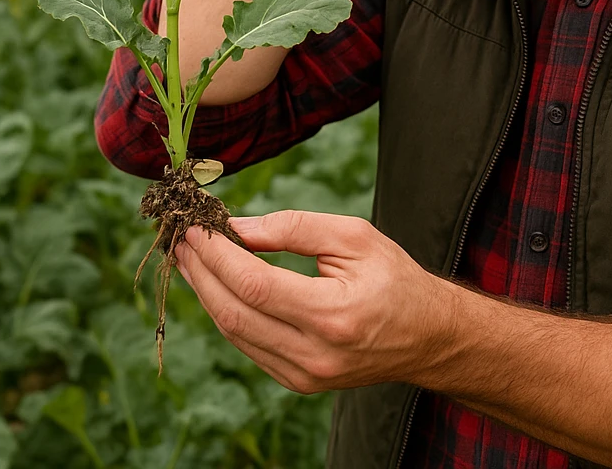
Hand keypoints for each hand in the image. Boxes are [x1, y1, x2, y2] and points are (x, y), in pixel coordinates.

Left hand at [174, 210, 457, 393]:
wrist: (428, 335)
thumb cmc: (394, 277)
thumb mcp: (353, 236)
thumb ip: (295, 228)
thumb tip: (239, 228)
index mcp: (333, 313)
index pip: (254, 284)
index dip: (217, 255)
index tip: (197, 228)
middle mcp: (314, 353)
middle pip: (234, 313)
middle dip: (201, 272)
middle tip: (183, 239)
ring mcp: (304, 375)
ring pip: (234, 333)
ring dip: (206, 293)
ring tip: (191, 258)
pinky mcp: (299, 382)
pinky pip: (249, 347)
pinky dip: (227, 313)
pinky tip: (217, 286)